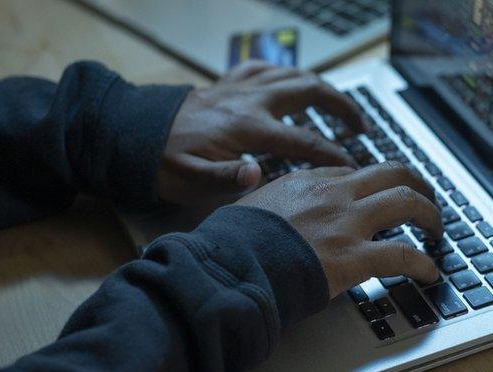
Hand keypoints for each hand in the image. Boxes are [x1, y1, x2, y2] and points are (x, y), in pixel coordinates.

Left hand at [157, 61, 365, 204]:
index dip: (333, 153)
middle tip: (361, 126)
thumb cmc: (162, 163)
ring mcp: (239, 89)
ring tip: (340, 105)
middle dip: (342, 106)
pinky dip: (286, 74)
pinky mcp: (227, 84)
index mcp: (246, 128)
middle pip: (309, 91)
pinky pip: (265, 68)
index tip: (353, 166)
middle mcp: (249, 101)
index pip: (304, 139)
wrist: (131, 135)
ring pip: (293, 75)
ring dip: (322, 87)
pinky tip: (294, 83)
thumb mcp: (191, 181)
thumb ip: (227, 179)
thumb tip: (259, 174)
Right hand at [237, 162, 444, 297]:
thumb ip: (271, 206)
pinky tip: (429, 272)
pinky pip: (402, 254)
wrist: (229, 266)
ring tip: (437, 229)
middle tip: (426, 200)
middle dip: (417, 184)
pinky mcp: (354, 257)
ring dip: (430, 214)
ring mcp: (347, 223)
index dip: (375, 184)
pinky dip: (423, 263)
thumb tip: (272, 216)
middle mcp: (334, 195)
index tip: (381, 195)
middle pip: (393, 173)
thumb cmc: (232, 243)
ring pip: (407, 201)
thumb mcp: (249, 208)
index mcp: (307, 182)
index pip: (353, 173)